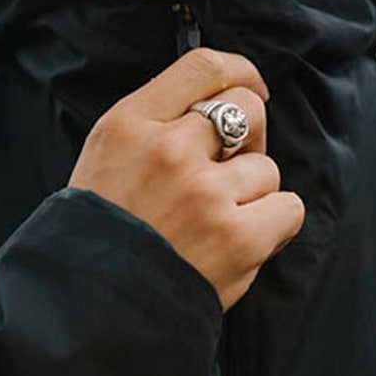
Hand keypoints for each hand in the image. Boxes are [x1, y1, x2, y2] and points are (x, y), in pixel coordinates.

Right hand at [68, 48, 304, 309]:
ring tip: (215, 219)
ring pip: (267, 167)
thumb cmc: (101, 228)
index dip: (241, 71)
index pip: (204, 66)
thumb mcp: (107, 152)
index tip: (252, 85)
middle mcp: (169, 149)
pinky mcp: (235, 238)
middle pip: (247, 108)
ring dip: (252, 193)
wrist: (88, 309)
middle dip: (249, 135)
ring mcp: (204, 193)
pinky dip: (273, 224)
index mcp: (131, 122)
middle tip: (229, 167)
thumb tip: (225, 96)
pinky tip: (240, 238)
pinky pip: (287, 207)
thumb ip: (158, 119)